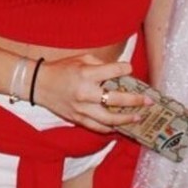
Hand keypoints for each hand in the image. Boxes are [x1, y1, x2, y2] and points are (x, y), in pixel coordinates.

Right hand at [32, 53, 150, 132]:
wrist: (39, 84)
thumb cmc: (61, 69)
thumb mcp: (80, 59)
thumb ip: (100, 65)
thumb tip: (118, 72)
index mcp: (86, 74)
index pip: (112, 72)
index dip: (124, 69)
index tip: (129, 69)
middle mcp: (85, 92)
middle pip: (116, 99)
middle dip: (135, 100)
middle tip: (148, 100)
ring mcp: (82, 108)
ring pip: (110, 119)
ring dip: (126, 118)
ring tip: (138, 116)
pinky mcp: (78, 119)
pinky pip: (98, 127)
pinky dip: (110, 128)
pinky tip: (120, 126)